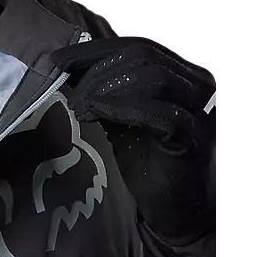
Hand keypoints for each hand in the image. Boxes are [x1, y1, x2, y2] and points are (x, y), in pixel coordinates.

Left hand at [51, 36, 214, 245]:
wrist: (174, 211)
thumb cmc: (151, 166)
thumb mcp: (122, 121)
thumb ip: (108, 95)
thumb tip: (72, 72)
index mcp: (182, 75)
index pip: (137, 46)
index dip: (94, 50)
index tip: (58, 59)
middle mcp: (196, 84)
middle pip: (142, 55)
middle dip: (96, 70)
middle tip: (68, 92)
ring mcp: (197, 108)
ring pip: (151, 76)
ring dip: (105, 88)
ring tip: (79, 108)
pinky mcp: (191, 135)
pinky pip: (158, 111)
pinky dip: (121, 107)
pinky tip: (96, 114)